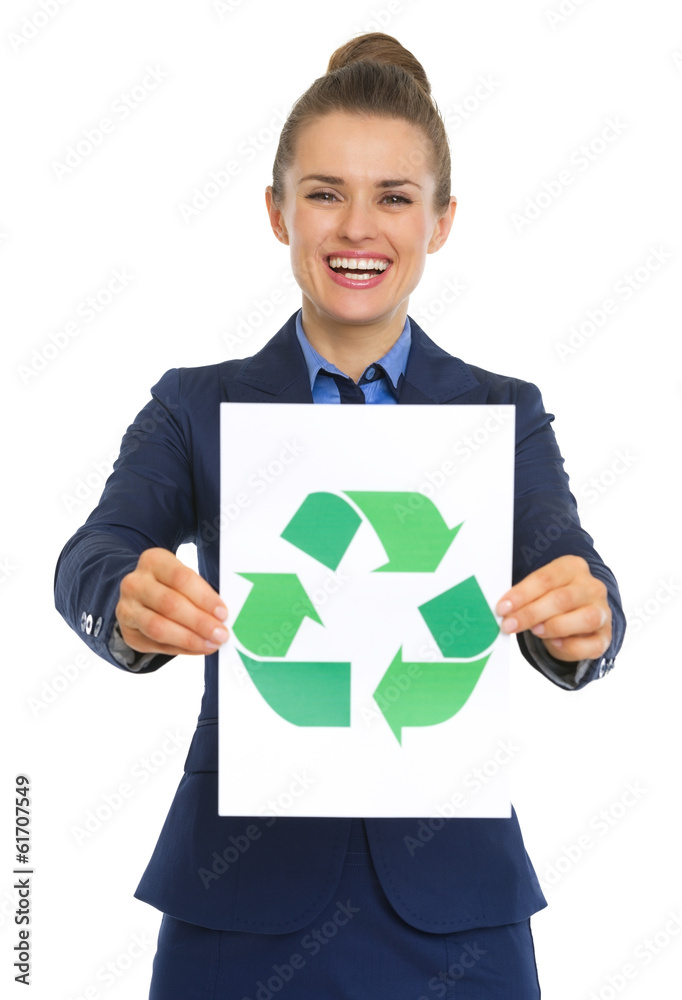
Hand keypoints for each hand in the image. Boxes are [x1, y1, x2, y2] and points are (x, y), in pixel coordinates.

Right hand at [116, 548, 228, 655]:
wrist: (140, 596)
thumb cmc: (171, 585)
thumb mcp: (183, 578)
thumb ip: (200, 592)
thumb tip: (222, 616)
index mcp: (153, 561)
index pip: (181, 578)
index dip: (204, 598)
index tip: (223, 613)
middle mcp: (135, 583)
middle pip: (170, 604)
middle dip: (199, 622)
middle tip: (220, 634)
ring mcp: (127, 607)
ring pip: (158, 627)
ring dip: (189, 638)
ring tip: (211, 644)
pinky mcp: (127, 631)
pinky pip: (155, 644)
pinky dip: (180, 648)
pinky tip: (197, 648)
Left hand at [495, 554, 610, 662]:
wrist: (577, 617)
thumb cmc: (550, 600)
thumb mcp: (539, 591)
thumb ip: (526, 597)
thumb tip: (504, 610)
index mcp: (573, 567)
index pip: (546, 578)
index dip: (522, 594)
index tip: (502, 608)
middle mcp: (592, 587)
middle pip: (562, 598)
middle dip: (531, 613)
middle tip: (509, 625)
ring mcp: (603, 611)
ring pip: (585, 618)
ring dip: (555, 626)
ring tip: (534, 631)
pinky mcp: (605, 636)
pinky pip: (591, 644)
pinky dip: (571, 647)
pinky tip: (554, 643)